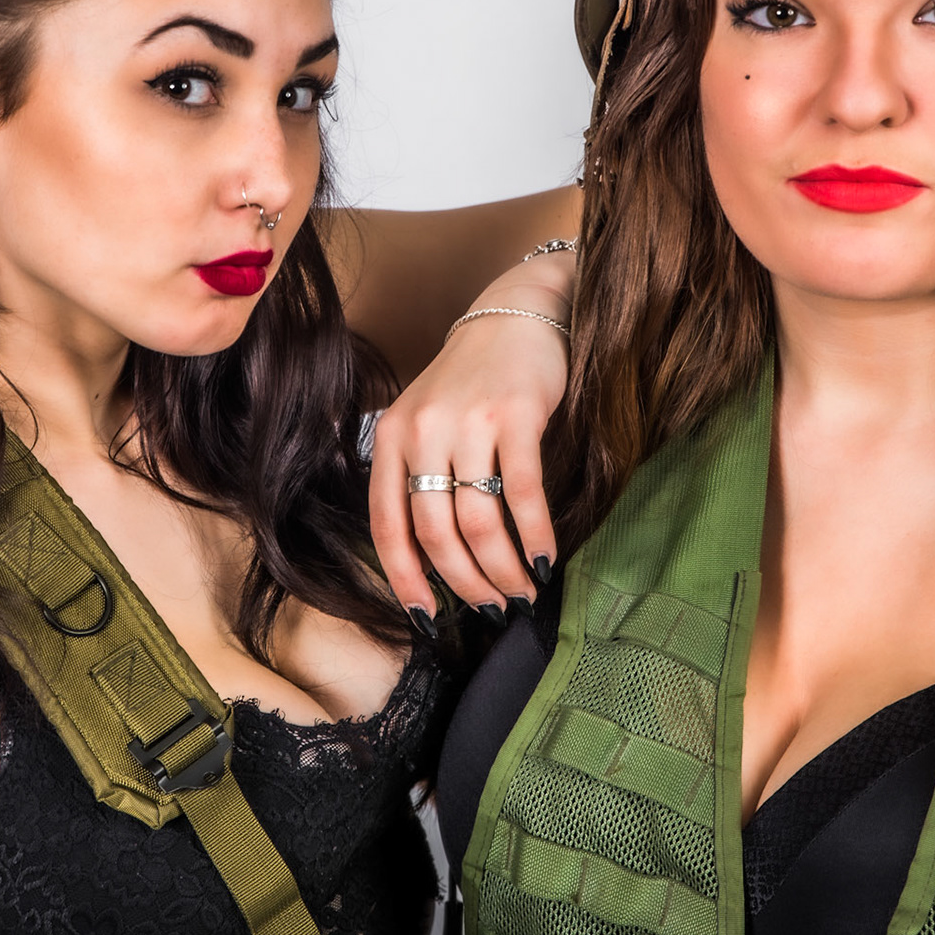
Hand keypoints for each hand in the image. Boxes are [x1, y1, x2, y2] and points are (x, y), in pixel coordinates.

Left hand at [369, 249, 573, 631]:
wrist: (515, 313)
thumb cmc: (471, 381)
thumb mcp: (426, 421)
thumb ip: (419, 475)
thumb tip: (433, 563)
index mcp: (392, 437)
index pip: (387, 525)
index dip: (406, 580)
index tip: (430, 620)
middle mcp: (422, 430)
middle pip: (436, 532)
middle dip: (466, 583)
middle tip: (493, 609)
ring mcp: (469, 421)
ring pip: (479, 520)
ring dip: (503, 569)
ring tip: (523, 593)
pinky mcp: (517, 414)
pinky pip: (524, 492)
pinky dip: (536, 535)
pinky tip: (547, 560)